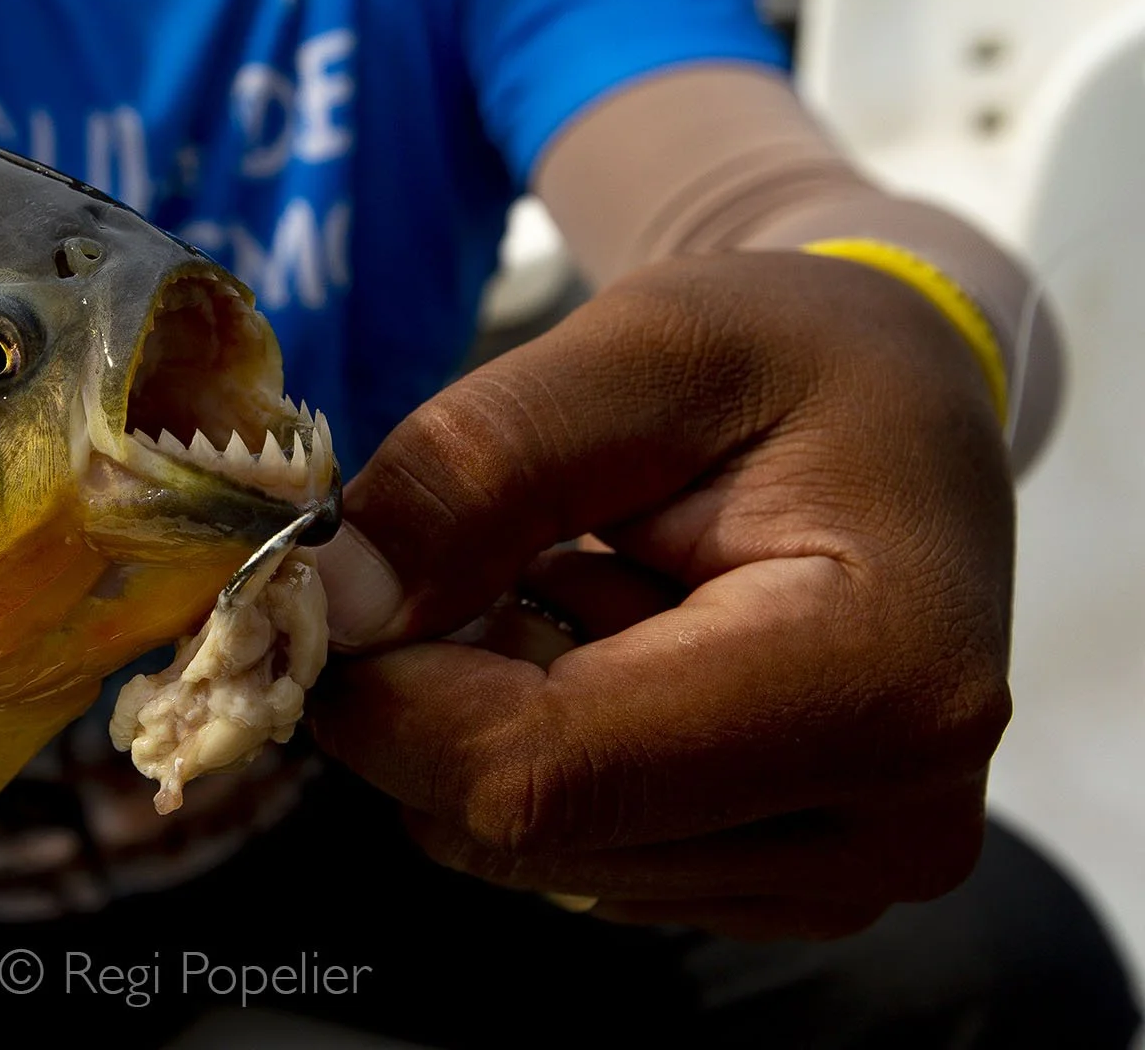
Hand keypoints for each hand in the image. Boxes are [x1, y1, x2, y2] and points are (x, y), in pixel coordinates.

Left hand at [312, 252, 1013, 937]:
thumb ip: (478, 465)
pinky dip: (533, 747)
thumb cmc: (792, 358)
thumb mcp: (641, 348)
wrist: (901, 409)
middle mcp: (882, 827)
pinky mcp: (777, 888)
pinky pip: (563, 849)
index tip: (335, 585)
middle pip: (520, 826)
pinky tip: (610, 651)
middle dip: (437, 693)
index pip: (542, 771)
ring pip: (522, 849)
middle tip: (496, 550)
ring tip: (587, 586)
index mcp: (878, 685)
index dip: (389, 694)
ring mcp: (836, 879)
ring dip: (489, 715)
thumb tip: (336, 600)